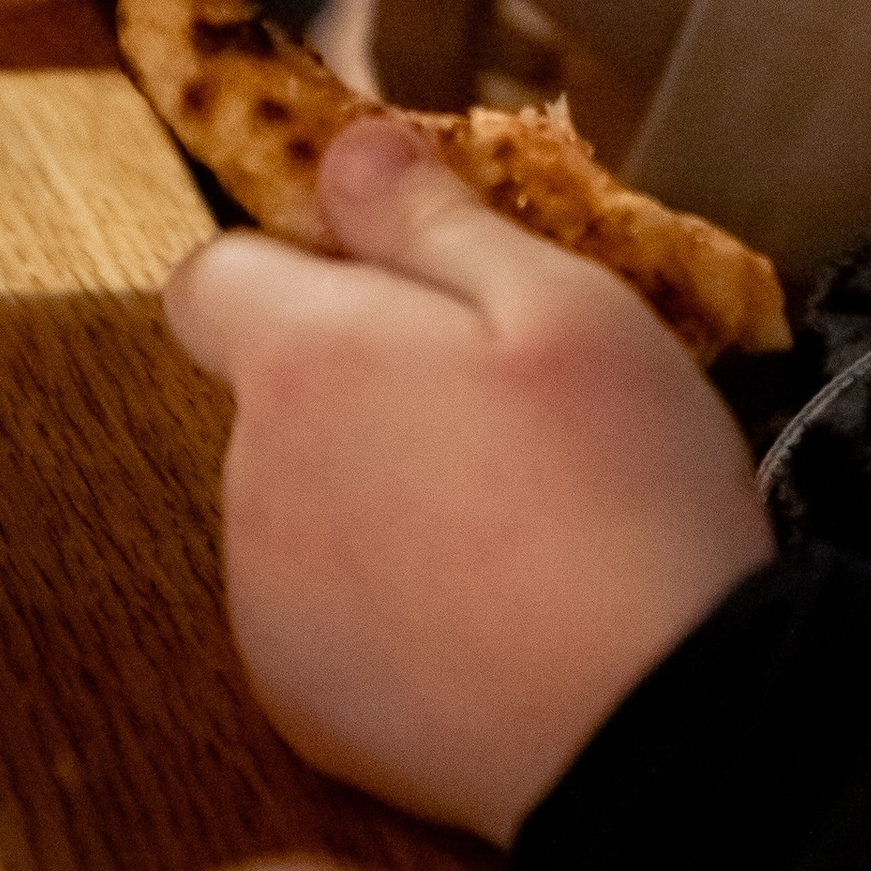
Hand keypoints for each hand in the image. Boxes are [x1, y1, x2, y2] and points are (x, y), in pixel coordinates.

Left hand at [164, 117, 772, 838]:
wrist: (659, 717)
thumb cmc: (620, 488)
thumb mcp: (563, 303)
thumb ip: (431, 219)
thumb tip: (345, 152)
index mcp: (304, 362)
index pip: (211, 277)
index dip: (298, 268)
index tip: (403, 290)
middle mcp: (250, 480)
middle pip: (273, 399)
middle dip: (363, 387)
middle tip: (506, 413)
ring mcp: (266, 604)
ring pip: (301, 505)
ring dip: (377, 496)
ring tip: (516, 522)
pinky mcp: (304, 706)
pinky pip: (324, 618)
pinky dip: (388, 606)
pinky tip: (494, 613)